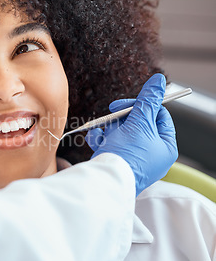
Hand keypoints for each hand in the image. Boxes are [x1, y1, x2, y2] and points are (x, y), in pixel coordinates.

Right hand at [85, 74, 177, 195]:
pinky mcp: (117, 163)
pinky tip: (95, 139)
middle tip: (112, 114)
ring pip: (121, 133)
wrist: (105, 181)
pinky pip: (110, 144)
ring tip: (102, 133)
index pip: (159, 116)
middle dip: (121, 119)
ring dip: (109, 129)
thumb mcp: (139, 122)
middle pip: (138, 123)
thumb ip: (148, 100)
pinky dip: (101, 139)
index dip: (143, 106)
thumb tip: (158, 80)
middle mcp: (152, 154)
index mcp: (165, 146)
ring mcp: (133, 159)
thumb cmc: (127, 156)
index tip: (126, 103)